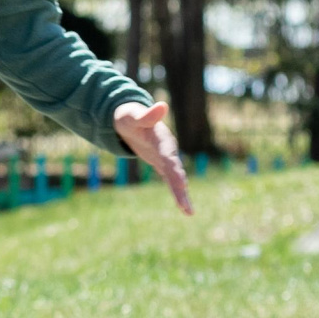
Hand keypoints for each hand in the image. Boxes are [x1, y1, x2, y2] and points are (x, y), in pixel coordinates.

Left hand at [113, 100, 192, 214]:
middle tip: (186, 207)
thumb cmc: (129, 116)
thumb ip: (147, 114)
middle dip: (180, 188)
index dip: (174, 168)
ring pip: (175, 179)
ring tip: (189, 212)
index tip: (181, 181)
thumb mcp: (133, 115)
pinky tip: (184, 208)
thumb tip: (162, 105)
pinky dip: (177, 193)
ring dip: (181, 194)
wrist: (130, 120)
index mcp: (162, 139)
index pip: (169, 156)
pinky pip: (171, 181)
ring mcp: (166, 159)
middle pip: (175, 171)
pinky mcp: (162, 165)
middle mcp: (167, 150)